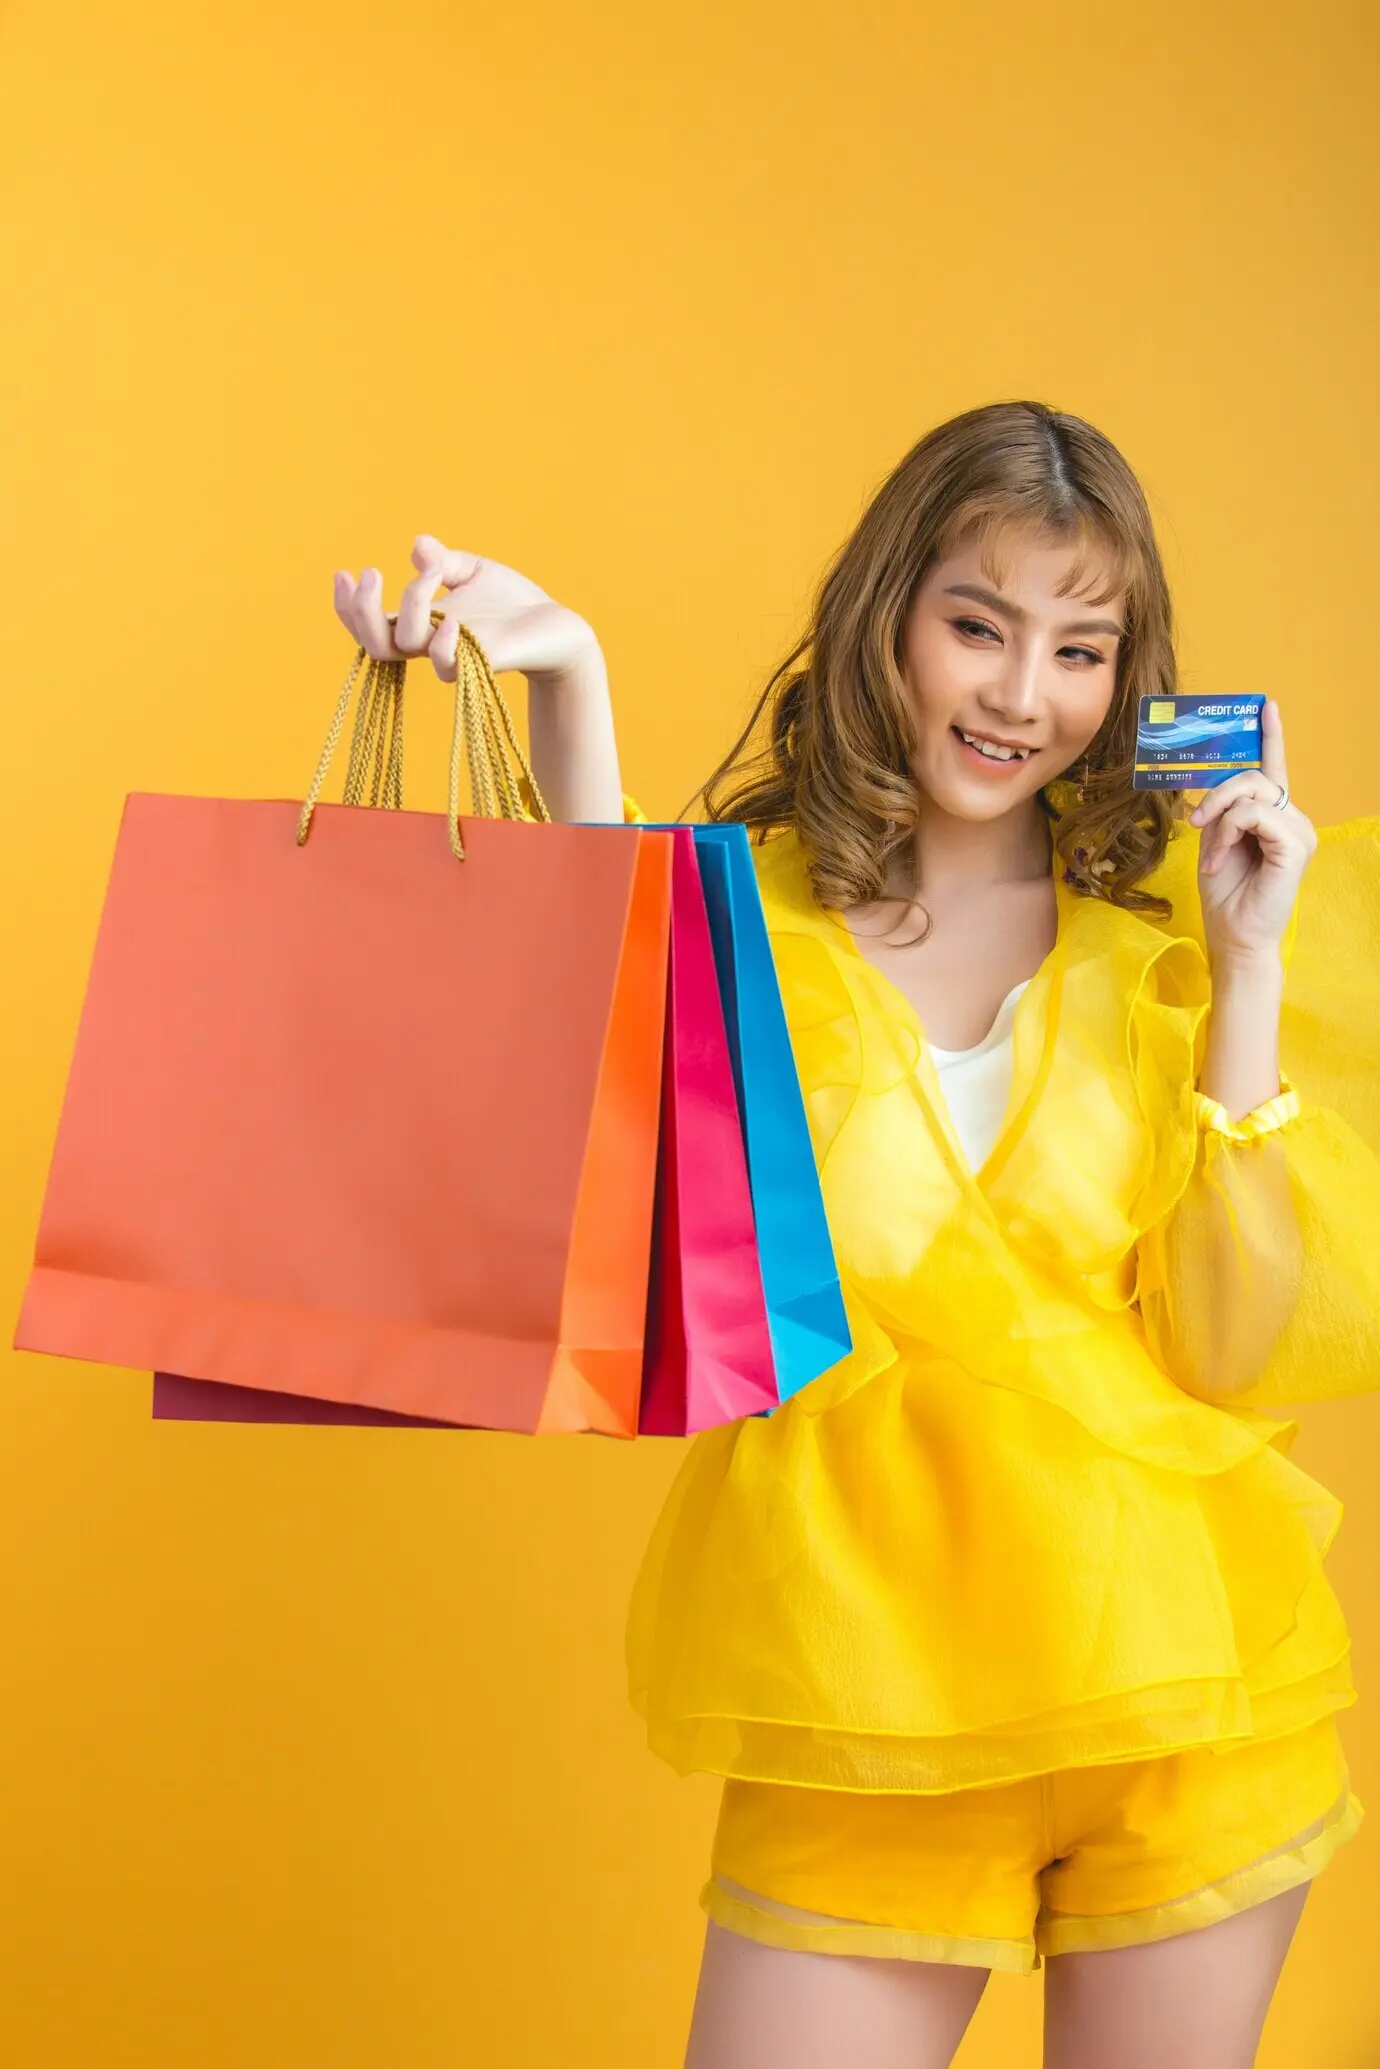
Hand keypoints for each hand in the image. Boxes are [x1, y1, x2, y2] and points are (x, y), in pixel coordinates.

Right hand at [333, 536, 600, 685]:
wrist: (557, 626)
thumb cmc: (513, 603)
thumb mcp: (473, 570)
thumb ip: (442, 561)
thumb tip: (417, 544)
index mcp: (422, 623)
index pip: (370, 626)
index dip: (347, 606)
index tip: (344, 572)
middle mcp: (430, 642)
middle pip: (374, 643)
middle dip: (359, 609)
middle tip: (371, 572)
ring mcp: (453, 655)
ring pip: (402, 646)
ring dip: (408, 603)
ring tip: (432, 574)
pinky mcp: (480, 663)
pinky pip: (444, 665)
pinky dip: (440, 641)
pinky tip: (452, 619)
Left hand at [1190, 699, 1316, 964]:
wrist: (1235, 937)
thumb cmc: (1226, 896)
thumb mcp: (1215, 844)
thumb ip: (1220, 814)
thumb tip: (1209, 794)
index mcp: (1274, 818)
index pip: (1274, 769)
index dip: (1269, 736)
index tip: (1264, 706)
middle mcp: (1293, 820)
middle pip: (1254, 777)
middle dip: (1218, 794)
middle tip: (1195, 821)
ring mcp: (1299, 832)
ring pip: (1252, 794)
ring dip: (1220, 818)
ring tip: (1211, 852)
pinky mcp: (1295, 846)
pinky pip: (1255, 816)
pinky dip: (1229, 832)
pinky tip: (1220, 860)